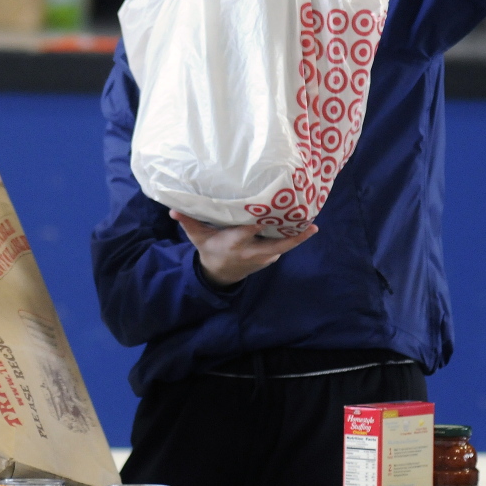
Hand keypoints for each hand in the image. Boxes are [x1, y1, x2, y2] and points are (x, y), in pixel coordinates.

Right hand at [171, 210, 317, 287]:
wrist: (220, 275)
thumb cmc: (209, 250)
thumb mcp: (197, 238)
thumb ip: (188, 222)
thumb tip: (173, 209)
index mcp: (235, 243)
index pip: (250, 231)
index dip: (261, 222)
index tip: (273, 210)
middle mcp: (253, 252)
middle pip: (278, 245)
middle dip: (295, 237)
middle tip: (313, 225)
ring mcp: (264, 258)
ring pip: (284, 245)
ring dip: (296, 233)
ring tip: (310, 214)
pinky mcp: (270, 258)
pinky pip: (283, 245)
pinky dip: (291, 235)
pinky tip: (298, 220)